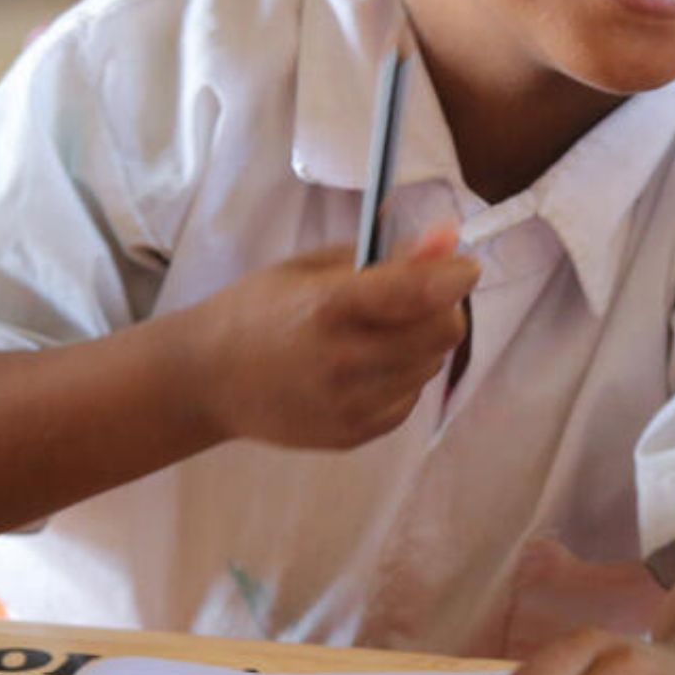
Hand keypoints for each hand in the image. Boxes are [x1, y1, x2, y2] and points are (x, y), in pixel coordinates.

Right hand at [191, 225, 475, 451]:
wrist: (208, 380)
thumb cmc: (260, 309)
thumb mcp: (313, 268)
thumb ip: (385, 257)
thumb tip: (450, 239)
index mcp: (327, 308)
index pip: (414, 294)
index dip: (452, 278)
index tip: (465, 267)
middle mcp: (342, 361)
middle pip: (440, 334)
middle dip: (442, 308)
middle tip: (418, 296)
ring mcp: (349, 405)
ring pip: (430, 367)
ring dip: (421, 343)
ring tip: (378, 332)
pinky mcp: (353, 434)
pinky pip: (409, 398)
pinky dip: (402, 376)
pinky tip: (363, 366)